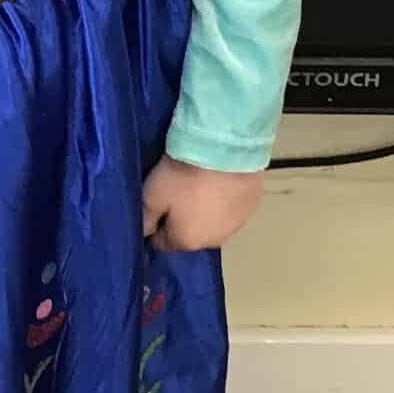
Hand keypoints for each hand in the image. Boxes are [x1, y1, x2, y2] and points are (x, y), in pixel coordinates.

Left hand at [140, 154, 263, 253]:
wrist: (227, 149)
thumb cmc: (184, 175)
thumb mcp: (152, 195)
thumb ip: (144, 219)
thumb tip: (142, 236)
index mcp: (186, 242)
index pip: (162, 242)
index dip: (156, 224)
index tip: (156, 203)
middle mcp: (213, 242)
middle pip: (188, 234)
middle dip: (181, 218)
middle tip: (177, 190)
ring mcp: (236, 225)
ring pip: (212, 223)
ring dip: (204, 210)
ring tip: (200, 183)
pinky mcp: (252, 206)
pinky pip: (231, 209)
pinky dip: (224, 200)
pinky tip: (220, 180)